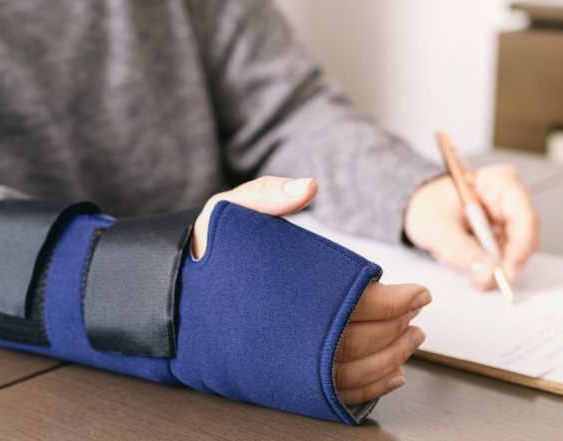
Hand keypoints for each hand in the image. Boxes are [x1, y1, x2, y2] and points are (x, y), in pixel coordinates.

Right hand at [193, 176, 429, 404]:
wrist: (170, 295)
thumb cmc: (202, 254)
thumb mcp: (227, 210)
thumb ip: (266, 195)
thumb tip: (308, 187)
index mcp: (287, 290)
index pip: (356, 301)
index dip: (396, 300)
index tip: (420, 294)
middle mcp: (288, 332)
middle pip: (361, 339)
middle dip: (400, 329)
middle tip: (420, 318)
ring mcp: (284, 360)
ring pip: (351, 370)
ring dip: (391, 359)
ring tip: (411, 343)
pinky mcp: (280, 378)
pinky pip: (331, 391)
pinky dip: (367, 388)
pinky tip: (387, 377)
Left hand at [404, 164, 538, 289]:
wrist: (418, 209)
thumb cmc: (426, 207)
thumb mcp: (436, 228)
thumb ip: (460, 250)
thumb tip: (486, 273)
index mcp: (497, 182)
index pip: (523, 215)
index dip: (520, 245)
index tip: (506, 269)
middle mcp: (509, 198)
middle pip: (524, 236)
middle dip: (504, 263)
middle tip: (484, 282)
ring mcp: (507, 217)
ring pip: (515, 251)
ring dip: (494, 268)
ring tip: (469, 272)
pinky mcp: (502, 233)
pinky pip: (504, 256)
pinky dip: (488, 267)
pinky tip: (470, 266)